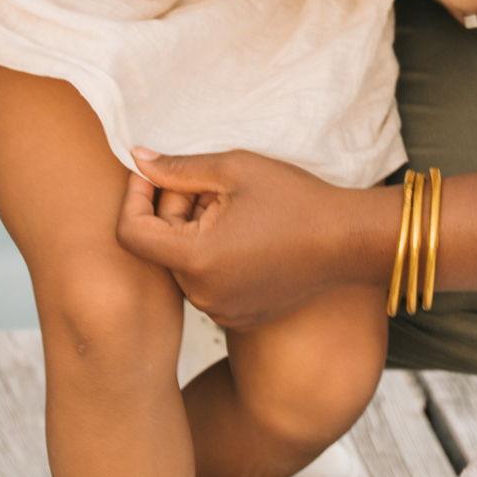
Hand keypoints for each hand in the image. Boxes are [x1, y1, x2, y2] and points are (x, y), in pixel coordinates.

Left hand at [117, 148, 372, 330]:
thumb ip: (180, 167)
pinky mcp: (237, 317)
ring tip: (230, 206)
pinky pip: (206, 284)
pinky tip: (244, 233)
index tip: (151, 173)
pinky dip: (211, 257)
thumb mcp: (234, 169)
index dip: (133, 198)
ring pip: (183, 265)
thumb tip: (137, 158)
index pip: (131, 234)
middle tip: (207, 183)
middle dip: (171, 209)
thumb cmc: (293, 199)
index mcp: (195, 258)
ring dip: (191, 232)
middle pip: (159, 247)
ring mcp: (219, 311)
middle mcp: (200, 294)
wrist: (345, 241)